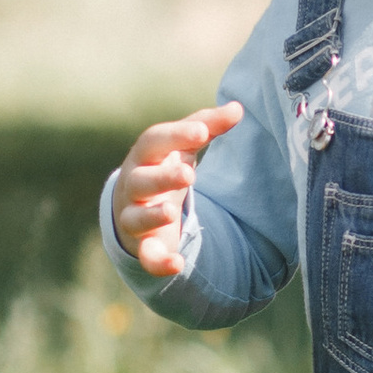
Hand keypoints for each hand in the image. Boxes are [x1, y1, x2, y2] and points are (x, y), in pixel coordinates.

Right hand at [111, 100, 244, 277]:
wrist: (134, 204)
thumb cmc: (163, 166)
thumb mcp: (184, 146)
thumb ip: (208, 126)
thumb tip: (239, 107)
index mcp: (145, 157)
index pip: (154, 141)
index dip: (176, 135)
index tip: (202, 132)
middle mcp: (134, 185)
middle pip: (140, 180)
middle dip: (162, 178)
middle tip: (189, 174)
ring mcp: (135, 216)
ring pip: (135, 218)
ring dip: (151, 216)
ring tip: (170, 212)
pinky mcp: (144, 245)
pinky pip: (147, 256)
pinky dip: (158, 262)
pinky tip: (178, 264)